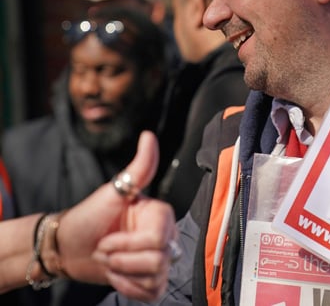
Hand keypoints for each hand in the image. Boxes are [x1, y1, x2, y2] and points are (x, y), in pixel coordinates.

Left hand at [56, 131, 176, 300]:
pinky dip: (131, 288)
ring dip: (124, 274)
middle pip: (159, 260)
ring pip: (156, 277)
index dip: (128, 244)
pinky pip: (153, 292)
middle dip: (123, 260)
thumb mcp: (112, 192)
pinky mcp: (151, 279)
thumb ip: (139, 167)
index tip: (107, 238)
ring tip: (110, 261)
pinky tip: (117, 276)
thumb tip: (148, 136)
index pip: (157, 240)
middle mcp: (164, 236)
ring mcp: (159, 259)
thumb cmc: (87, 217)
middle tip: (106, 249)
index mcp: (160, 215)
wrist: (68, 247)